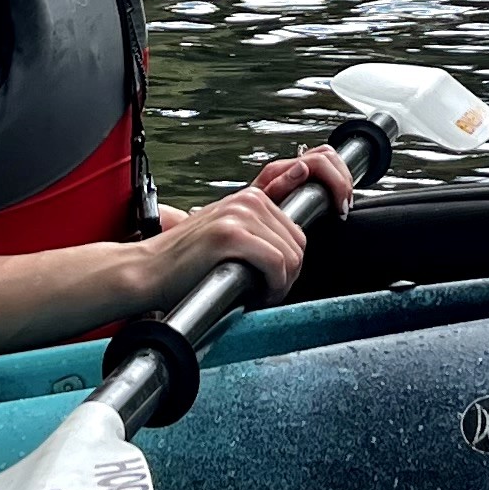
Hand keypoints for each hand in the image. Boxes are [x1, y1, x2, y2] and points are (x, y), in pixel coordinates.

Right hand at [145, 145, 357, 307]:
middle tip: (266, 286)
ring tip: (255, 289)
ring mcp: (239, 215)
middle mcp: (248, 200)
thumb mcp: (229, 236)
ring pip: (292, 255)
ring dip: (280, 282)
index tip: (341, 210)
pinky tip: (254, 292)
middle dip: (289, 271)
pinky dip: (272, 286)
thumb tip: (298, 236)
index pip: (307, 201)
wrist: (147, 272)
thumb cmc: (187, 263)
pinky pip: (276, 265)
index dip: (332, 198)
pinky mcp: (230, 236)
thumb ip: (262, 230)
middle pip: (300, 240)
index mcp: (251, 197)